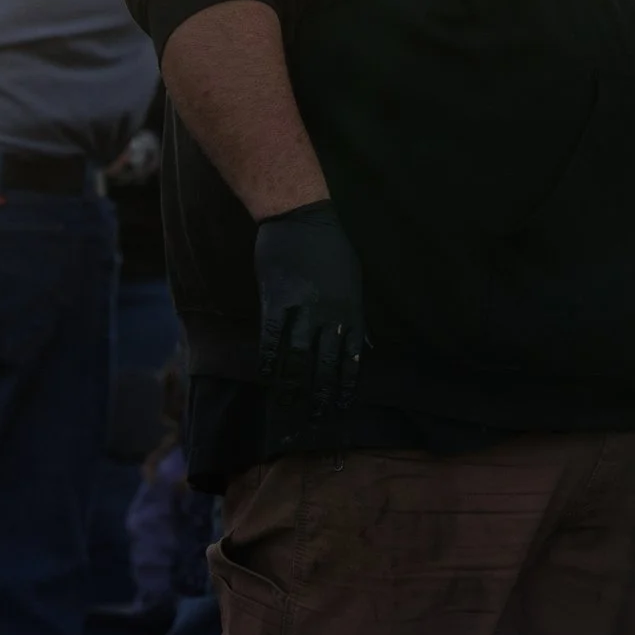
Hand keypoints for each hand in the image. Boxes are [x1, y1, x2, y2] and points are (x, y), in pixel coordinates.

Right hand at [254, 200, 365, 431]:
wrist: (301, 218)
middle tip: (318, 416)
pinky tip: (266, 376)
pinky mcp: (276, 300)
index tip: (342, 404)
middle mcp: (329, 314)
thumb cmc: (331, 247)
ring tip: (289, 406)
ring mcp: (302, 308)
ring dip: (294, 384)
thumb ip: (359, 315)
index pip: (352, 356)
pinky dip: (269, 358)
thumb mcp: (354, 280)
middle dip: (322, 392)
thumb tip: (368, 345)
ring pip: (298, 356)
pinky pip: (272, 337)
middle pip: (326, 362)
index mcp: (351, 310)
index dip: (346, 383)